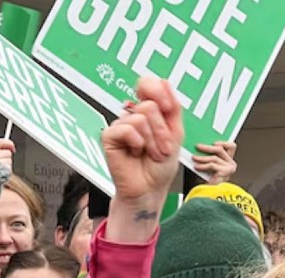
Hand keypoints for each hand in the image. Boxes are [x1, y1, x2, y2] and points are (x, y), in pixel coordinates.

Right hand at [0, 138, 14, 173]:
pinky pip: (9, 169)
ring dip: (6, 165)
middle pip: (7, 152)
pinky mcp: (1, 173)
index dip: (8, 143)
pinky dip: (6, 172)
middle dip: (6, 158)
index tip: (12, 146)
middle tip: (0, 164)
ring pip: (9, 160)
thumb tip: (4, 144)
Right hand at [103, 77, 183, 204]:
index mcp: (148, 111)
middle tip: (161, 149)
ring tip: (149, 154)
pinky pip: (126, 128)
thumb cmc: (160, 166)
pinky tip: (134, 153)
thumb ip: (172, 107)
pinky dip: (137, 142)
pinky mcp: (109, 136)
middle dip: (161, 130)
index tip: (168, 108)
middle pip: (149, 105)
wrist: (150, 189)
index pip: (147, 84)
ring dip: (152, 141)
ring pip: (140, 118)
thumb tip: (164, 81)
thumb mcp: (176, 133)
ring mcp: (120, 125)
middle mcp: (132, 115)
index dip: (158, 91)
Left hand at [192, 141, 236, 183]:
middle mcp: (231, 164)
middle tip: (198, 146)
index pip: (231, 146)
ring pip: (214, 158)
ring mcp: (230, 169)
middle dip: (207, 147)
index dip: (222, 142)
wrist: (211, 196)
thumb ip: (209, 157)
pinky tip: (196, 166)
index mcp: (229, 162)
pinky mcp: (226, 173)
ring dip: (202, 157)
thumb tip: (200, 148)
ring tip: (194, 158)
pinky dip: (203, 165)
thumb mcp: (210, 167)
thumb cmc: (210, 185)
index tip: (212, 142)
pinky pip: (212, 165)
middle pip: (220, 149)